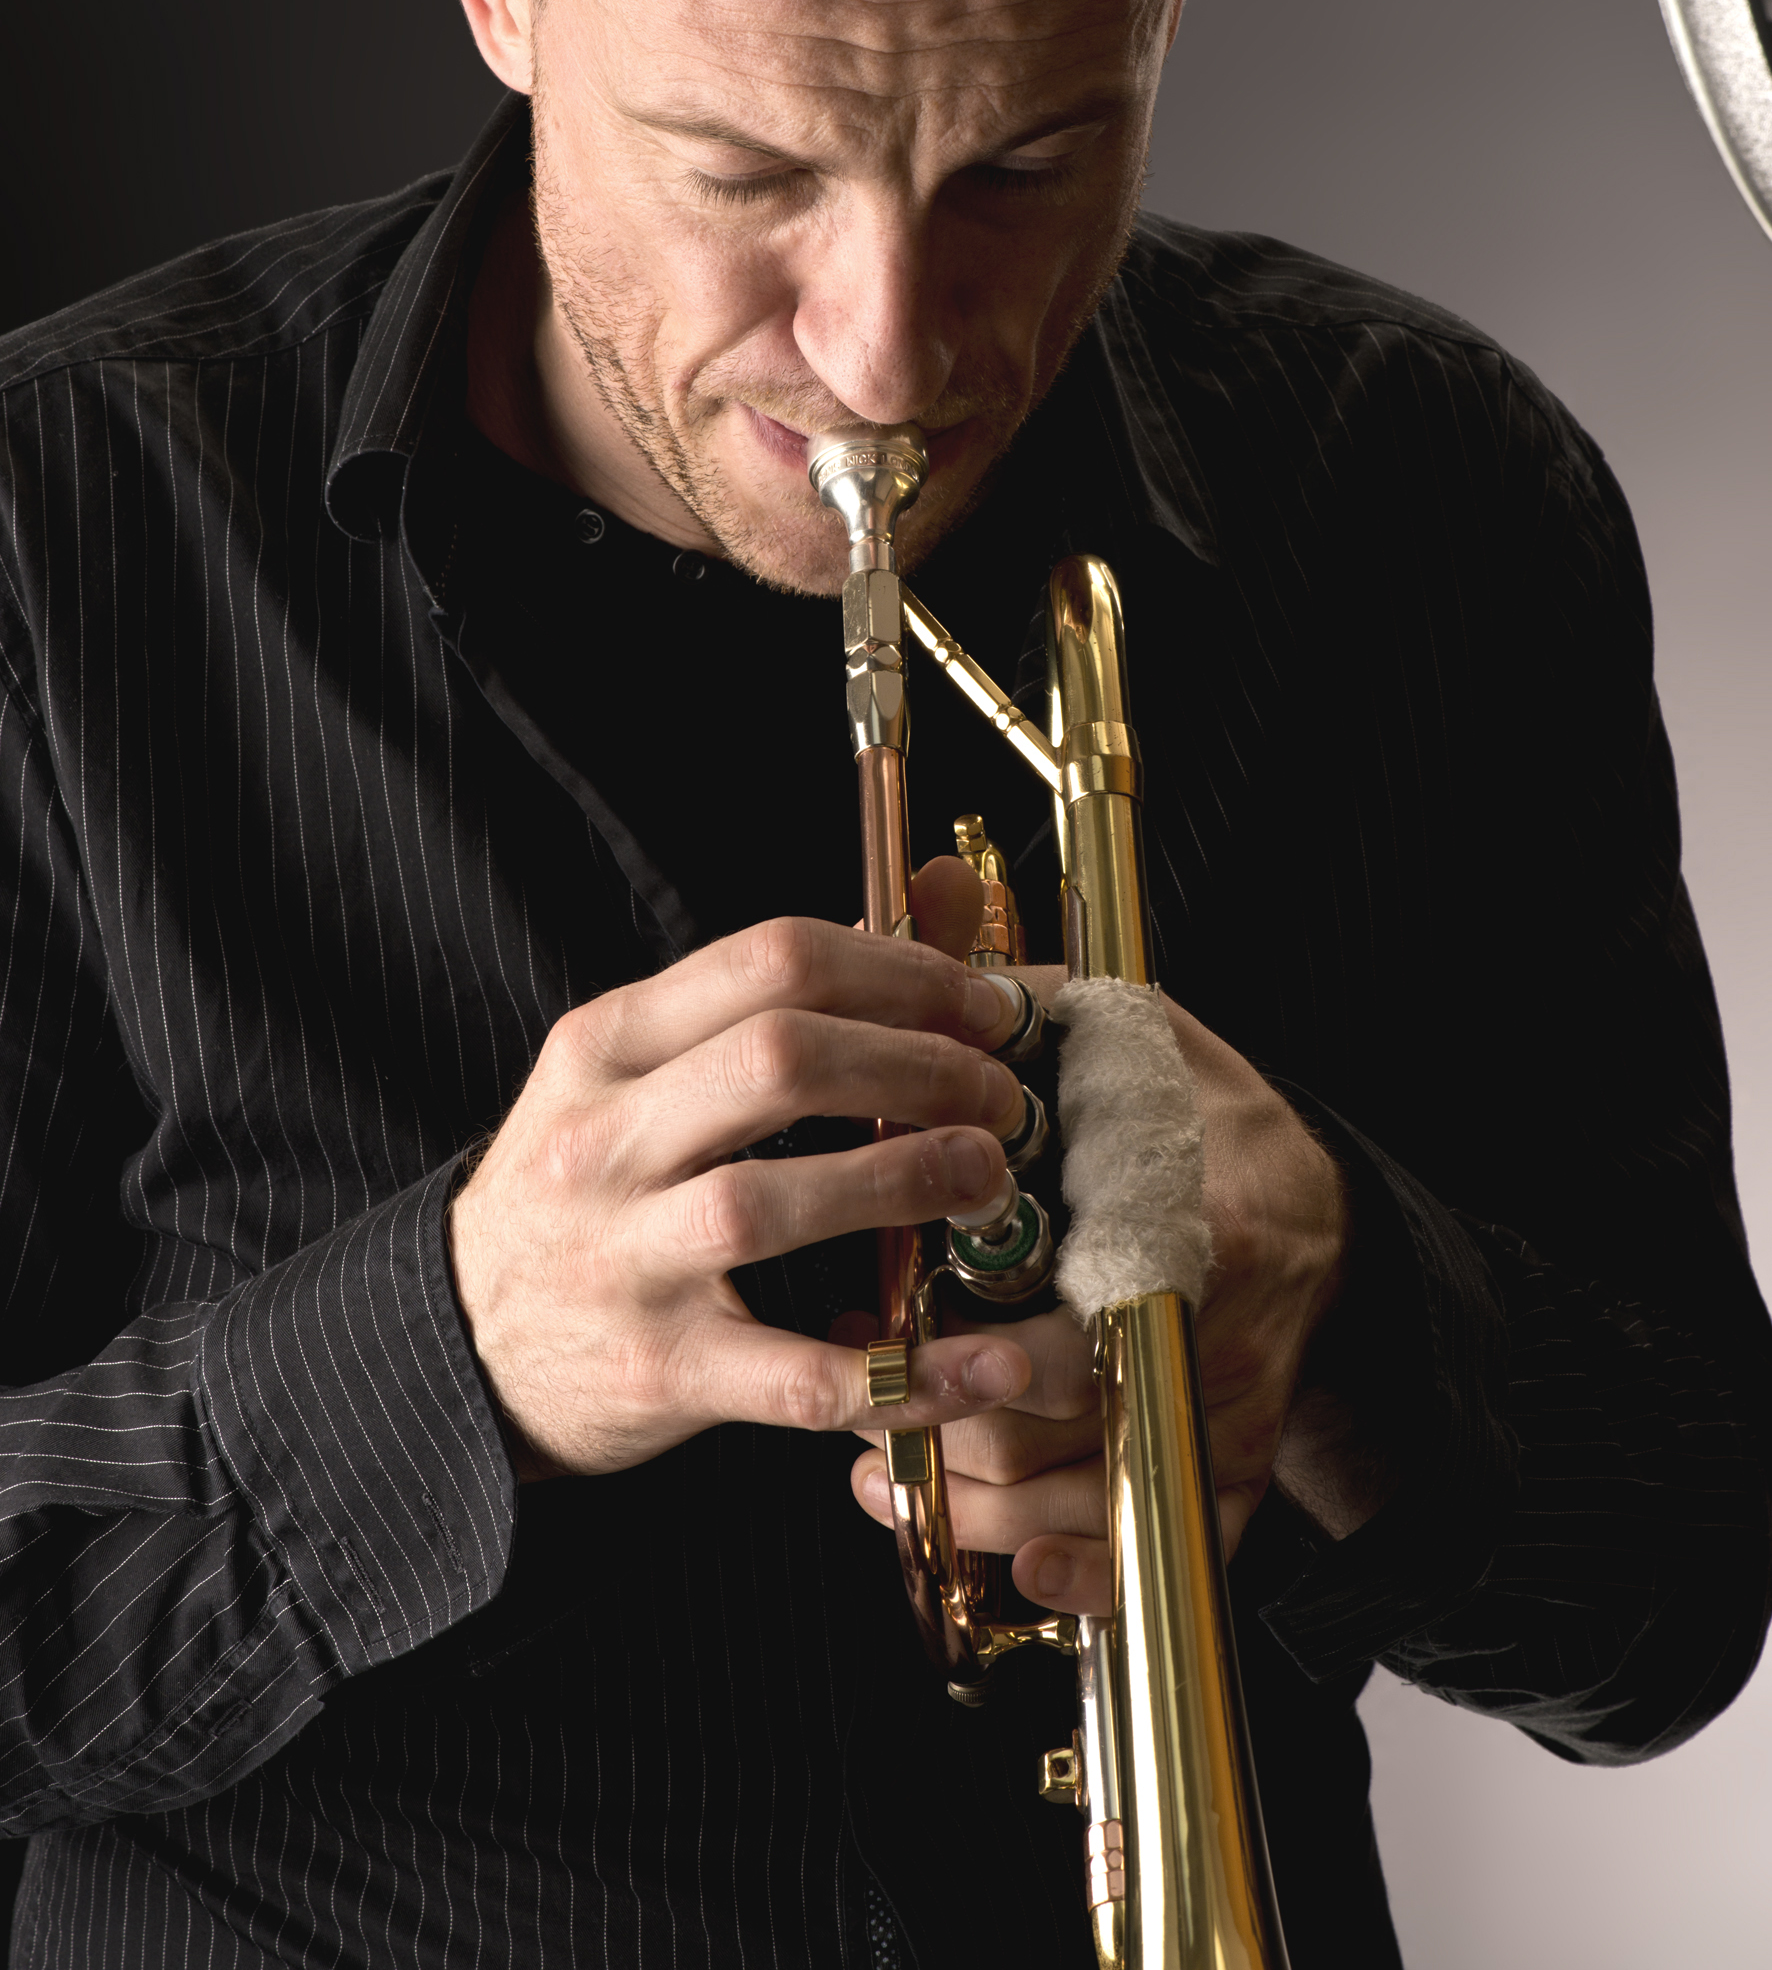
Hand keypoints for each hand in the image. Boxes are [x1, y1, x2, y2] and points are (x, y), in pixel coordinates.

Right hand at [448, 908, 1037, 1477]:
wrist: (458, 1341)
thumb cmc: (583, 1187)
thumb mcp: (642, 1067)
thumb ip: (785, 986)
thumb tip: (942, 883)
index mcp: (606, 1043)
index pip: (770, 960)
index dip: (904, 970)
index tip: (985, 1004)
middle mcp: (602, 1141)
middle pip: (779, 1060)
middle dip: (919, 1065)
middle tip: (1002, 1094)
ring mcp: (622, 1259)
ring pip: (770, 1204)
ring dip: (907, 1181)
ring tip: (991, 1180)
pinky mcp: (656, 1372)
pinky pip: (799, 1376)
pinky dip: (908, 1372)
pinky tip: (989, 1359)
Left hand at [844, 867, 1353, 1609]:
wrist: (1312, 1213)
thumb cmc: (1195, 1118)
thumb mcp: (1125, 1031)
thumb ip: (1020, 985)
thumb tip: (931, 885)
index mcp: (1188, 1220)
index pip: (1100, 1308)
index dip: (1013, 1350)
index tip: (934, 1346)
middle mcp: (1207, 1336)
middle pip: (1061, 1421)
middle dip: (952, 1419)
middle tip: (868, 1386)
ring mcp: (1215, 1420)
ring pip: (1076, 1504)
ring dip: (968, 1500)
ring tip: (881, 1460)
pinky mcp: (1219, 1480)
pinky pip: (1142, 1565)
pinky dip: (1065, 1579)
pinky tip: (996, 1556)